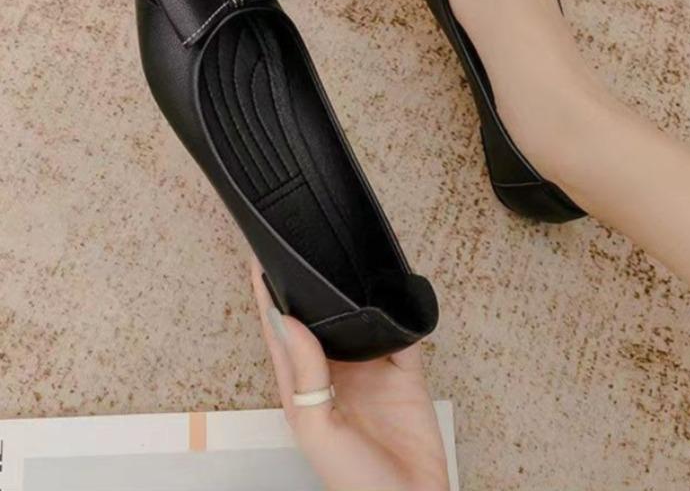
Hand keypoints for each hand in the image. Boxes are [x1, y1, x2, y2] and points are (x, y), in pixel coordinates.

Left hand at [250, 258, 448, 490]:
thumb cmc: (356, 483)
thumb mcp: (320, 430)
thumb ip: (304, 376)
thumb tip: (288, 322)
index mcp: (304, 386)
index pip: (280, 332)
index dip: (268, 297)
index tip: (260, 261)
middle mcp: (335, 371)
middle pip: (318, 318)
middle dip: (309, 286)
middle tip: (302, 247)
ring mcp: (371, 369)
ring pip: (358, 319)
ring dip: (352, 293)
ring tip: (343, 257)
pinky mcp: (405, 371)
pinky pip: (401, 331)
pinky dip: (397, 311)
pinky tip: (392, 291)